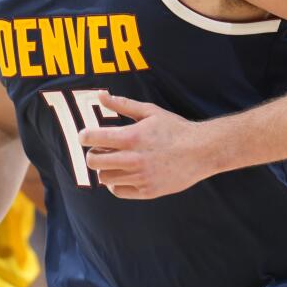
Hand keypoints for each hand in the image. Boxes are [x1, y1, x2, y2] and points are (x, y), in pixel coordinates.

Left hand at [78, 91, 212, 198]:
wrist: (202, 151)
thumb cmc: (175, 129)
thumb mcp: (150, 112)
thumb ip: (123, 104)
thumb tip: (100, 94)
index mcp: (132, 137)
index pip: (93, 138)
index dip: (84, 136)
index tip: (86, 136)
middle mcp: (134, 159)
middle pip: (93, 161)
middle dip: (92, 154)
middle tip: (100, 150)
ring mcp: (140, 177)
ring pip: (104, 178)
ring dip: (105, 169)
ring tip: (116, 161)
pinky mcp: (147, 191)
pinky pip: (118, 191)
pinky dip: (116, 184)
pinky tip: (124, 173)